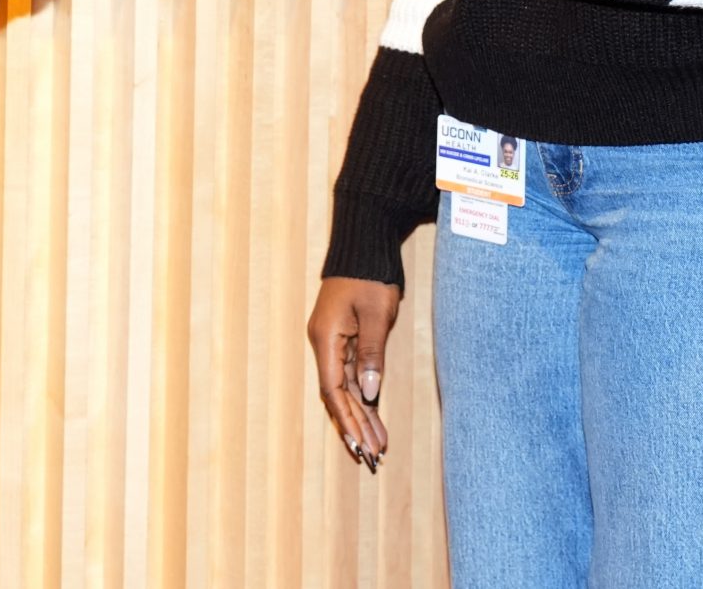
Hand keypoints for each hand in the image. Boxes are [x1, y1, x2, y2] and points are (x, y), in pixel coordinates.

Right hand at [308, 276, 400, 467]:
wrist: (364, 246)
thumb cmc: (370, 277)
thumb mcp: (376, 314)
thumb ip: (372, 355)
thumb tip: (370, 394)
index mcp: (326, 338)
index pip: (333, 389)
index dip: (347, 420)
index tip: (361, 446)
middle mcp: (324, 343)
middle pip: (338, 394)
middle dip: (355, 426)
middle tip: (373, 457)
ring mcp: (334, 341)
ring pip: (346, 388)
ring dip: (361, 416)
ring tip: (378, 446)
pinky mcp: (345, 338)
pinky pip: (353, 375)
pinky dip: (364, 397)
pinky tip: (375, 418)